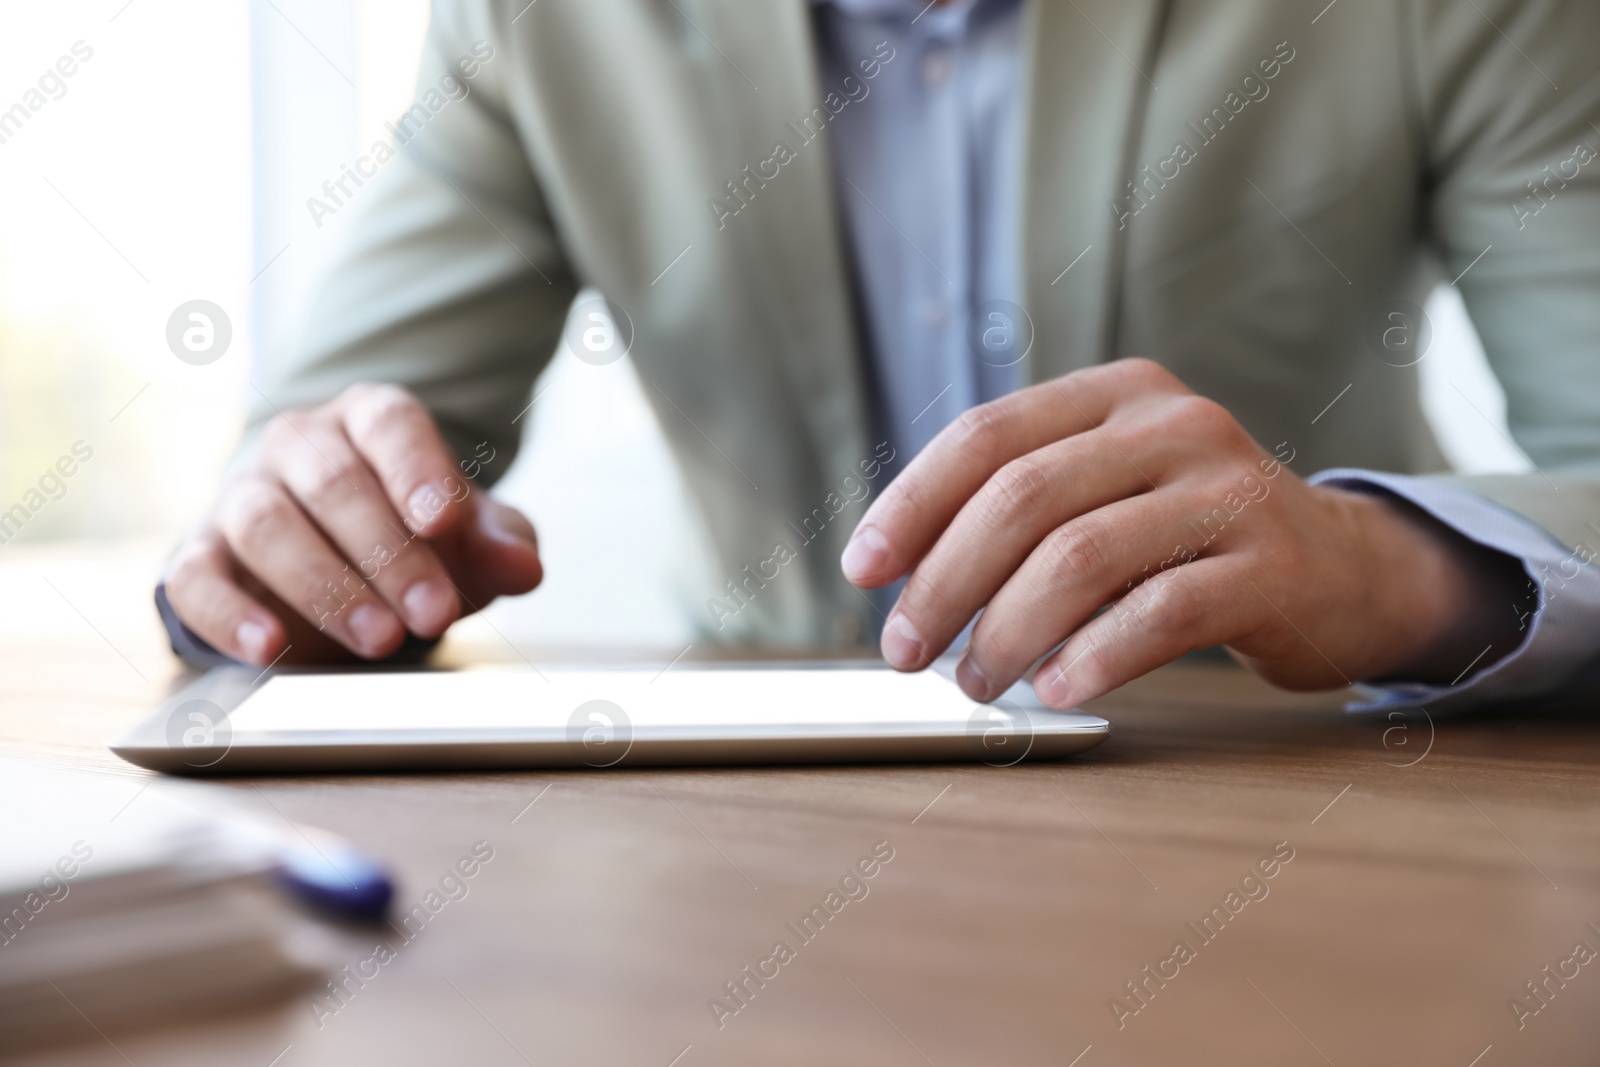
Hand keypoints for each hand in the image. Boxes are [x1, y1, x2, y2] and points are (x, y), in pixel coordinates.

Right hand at [164, 383, 541, 665]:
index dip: (417, 468)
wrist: (335, 557)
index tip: (445, 521)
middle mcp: (300, 445)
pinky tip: (269, 647)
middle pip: (334, 482)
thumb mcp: (469, 537)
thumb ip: (500, 543)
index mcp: (369, 420)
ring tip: (380, 639)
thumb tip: (526, 566)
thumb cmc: (410, 534)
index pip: (390, 423)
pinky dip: (229, 614)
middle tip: (433, 613)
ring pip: (266, 524)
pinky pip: (195, 577)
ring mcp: (241, 494)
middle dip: (389, 553)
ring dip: (325, 585)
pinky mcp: (200, 552)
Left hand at [839, 359, 1526, 706]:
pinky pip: (1161, 613)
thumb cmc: (1192, 539)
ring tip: (973, 683)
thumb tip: (898, 574)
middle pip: (1022, 497)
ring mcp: (1229, 490)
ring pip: (1081, 556)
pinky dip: (1094, 657)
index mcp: (1117, 394)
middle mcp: (1174, 424)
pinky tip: (1055, 692)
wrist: (1346, 570)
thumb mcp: (1113, 488)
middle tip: (906, 652)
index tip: (862, 571)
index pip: (987, 435)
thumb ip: (1025, 506)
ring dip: (1006, 631)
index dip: (911, 504)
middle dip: (944, 582)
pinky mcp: (1273, 565)